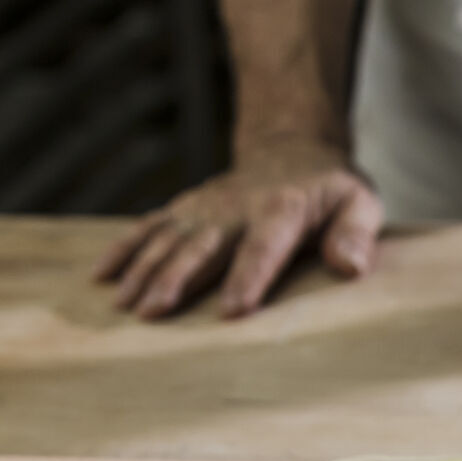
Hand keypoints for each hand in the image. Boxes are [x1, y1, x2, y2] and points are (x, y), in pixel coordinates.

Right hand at [93, 137, 381, 319]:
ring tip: (126, 305)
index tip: (233, 311)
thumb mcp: (361, 203)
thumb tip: (351, 268)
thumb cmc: (332, 190)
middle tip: (154, 312)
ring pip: (169, 238)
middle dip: (177, 278)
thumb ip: (357, 234)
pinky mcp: (186, 209)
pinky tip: (101, 277)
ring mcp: (205, 206)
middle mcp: (235, 206)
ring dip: (144, 270)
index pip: (264, 246)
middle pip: (203, 245)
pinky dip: (123, 249)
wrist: (292, 149)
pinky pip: (149, 227)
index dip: (248, 277)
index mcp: (283, 207)